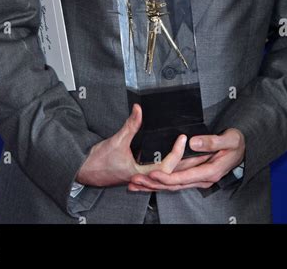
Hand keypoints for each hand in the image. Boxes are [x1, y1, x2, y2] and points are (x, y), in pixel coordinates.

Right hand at [74, 104, 211, 187]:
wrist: (85, 171)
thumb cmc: (98, 162)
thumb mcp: (117, 140)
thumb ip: (130, 125)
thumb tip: (139, 109)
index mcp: (141, 173)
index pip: (167, 165)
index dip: (177, 152)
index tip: (183, 138)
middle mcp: (144, 178)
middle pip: (172, 173)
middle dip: (187, 164)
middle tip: (201, 153)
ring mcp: (142, 177)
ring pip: (166, 175)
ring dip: (179, 166)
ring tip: (193, 157)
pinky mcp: (139, 175)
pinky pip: (158, 172)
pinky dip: (167, 166)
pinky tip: (174, 161)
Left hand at [128, 128, 244, 191]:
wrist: (243, 147)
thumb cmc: (236, 142)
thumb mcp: (228, 139)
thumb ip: (211, 142)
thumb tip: (192, 143)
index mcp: (209, 171)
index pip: (183, 178)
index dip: (165, 177)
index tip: (151, 175)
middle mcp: (202, 178)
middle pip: (174, 185)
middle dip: (153, 184)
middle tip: (135, 181)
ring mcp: (198, 177)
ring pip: (173, 185)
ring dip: (153, 185)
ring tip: (135, 184)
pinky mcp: (194, 174)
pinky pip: (176, 180)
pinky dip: (161, 181)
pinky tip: (148, 181)